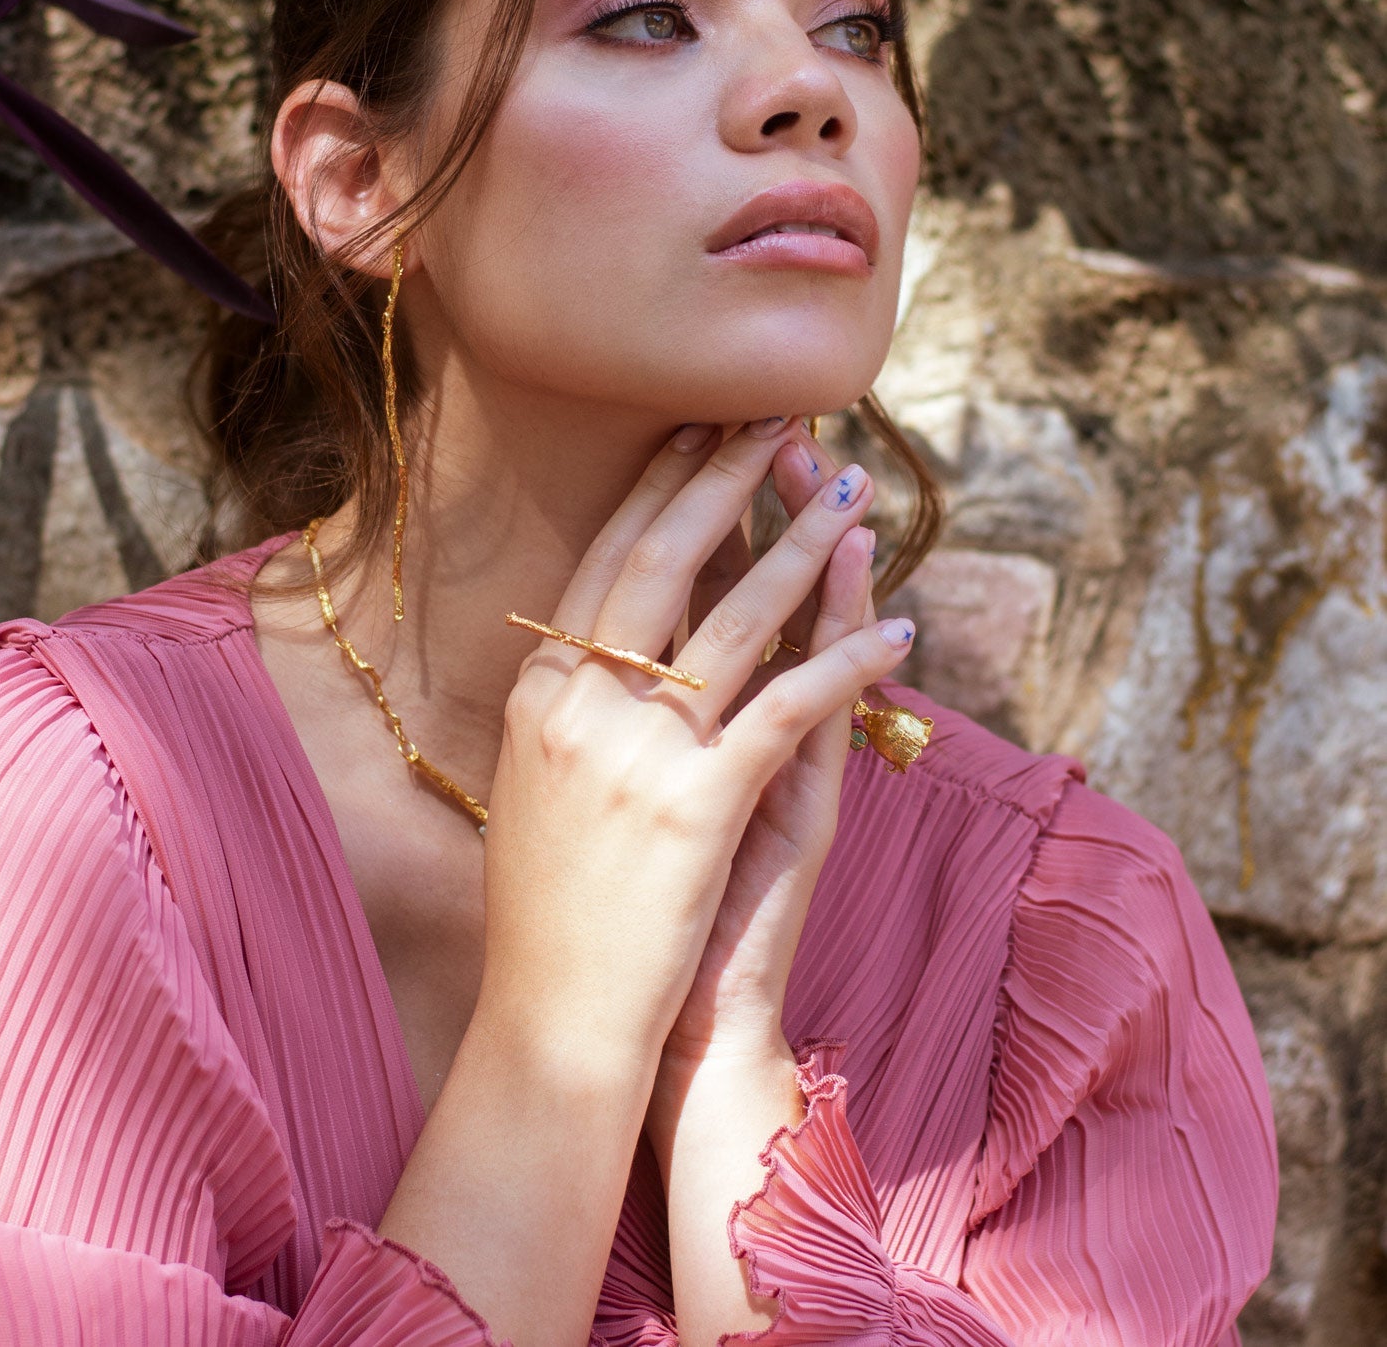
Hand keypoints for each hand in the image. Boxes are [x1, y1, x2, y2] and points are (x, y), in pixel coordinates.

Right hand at [476, 417, 915, 1082]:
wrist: (552, 1018)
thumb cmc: (546, 909)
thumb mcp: (533, 785)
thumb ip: (566, 703)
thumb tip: (593, 636)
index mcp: (540, 691)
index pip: (605, 559)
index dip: (658, 488)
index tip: (695, 429)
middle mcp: (582, 702)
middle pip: (664, 559)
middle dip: (725, 476)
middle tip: (775, 414)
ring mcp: (640, 750)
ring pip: (735, 615)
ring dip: (802, 541)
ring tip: (850, 488)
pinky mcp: (700, 803)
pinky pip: (794, 705)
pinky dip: (851, 657)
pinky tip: (899, 626)